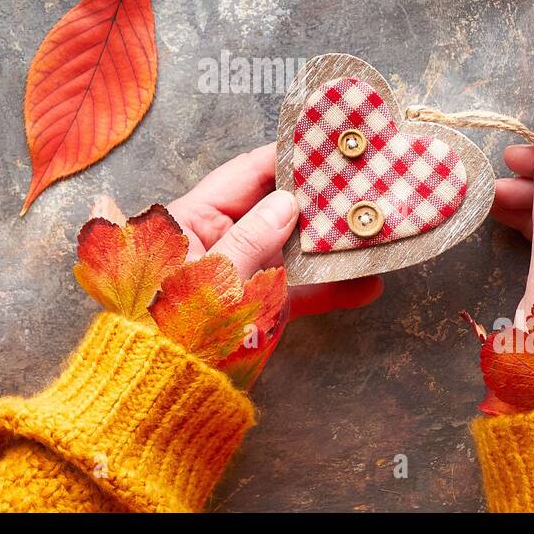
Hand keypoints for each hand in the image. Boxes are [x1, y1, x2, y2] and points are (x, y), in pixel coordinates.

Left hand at [166, 143, 382, 320]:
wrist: (159, 390)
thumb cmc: (166, 330)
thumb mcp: (208, 277)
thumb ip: (249, 239)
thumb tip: (288, 201)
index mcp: (194, 218)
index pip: (245, 174)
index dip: (284, 157)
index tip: (324, 143)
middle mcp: (222, 238)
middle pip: (277, 206)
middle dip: (318, 197)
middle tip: (362, 181)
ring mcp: (244, 271)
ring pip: (294, 246)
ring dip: (332, 242)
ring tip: (374, 228)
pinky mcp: (259, 305)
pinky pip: (299, 288)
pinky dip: (330, 287)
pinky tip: (365, 285)